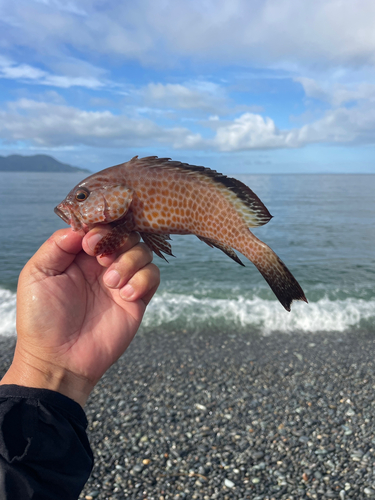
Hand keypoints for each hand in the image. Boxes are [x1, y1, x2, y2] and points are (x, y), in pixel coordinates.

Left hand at [0, 227, 159, 406]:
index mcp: (79, 256)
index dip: (100, 227)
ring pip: (143, 251)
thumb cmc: (42, 319)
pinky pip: (153, 276)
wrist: (59, 360)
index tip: (90, 242)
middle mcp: (102, 265)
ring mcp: (121, 281)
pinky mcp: (137, 300)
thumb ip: (56, 245)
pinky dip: (143, 280)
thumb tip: (82, 226)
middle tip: (102, 260)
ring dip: (130, 262)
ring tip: (111, 284)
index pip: (100, 227)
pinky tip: (125, 295)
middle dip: (117, 241)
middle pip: (125, 234)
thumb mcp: (37, 275)